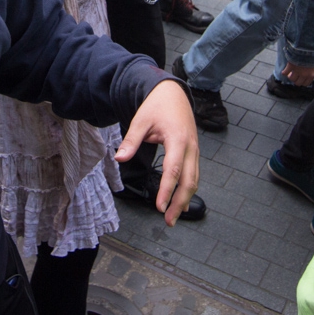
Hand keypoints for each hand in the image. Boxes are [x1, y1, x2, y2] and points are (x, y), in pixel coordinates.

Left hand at [115, 80, 198, 225]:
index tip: (160, 207)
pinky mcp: (194, 153)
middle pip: (189, 181)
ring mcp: (194, 150)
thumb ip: (131, 141)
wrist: (173, 94)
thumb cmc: (157, 106)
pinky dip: (189, 190)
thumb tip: (119, 158)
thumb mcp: (141, 121)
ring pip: (194, 180)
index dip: (167, 190)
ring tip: (173, 217)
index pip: (173, 170)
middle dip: (179, 202)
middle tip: (168, 220)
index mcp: (177, 139)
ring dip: (185, 200)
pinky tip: (182, 203)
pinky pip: (194, 174)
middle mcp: (190, 147)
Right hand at [279, 62, 313, 86]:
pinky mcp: (291, 66)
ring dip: (290, 76)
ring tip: (290, 73)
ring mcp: (297, 71)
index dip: (302, 82)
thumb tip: (309, 71)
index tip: (301, 79)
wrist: (308, 48)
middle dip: (296, 80)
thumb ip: (312, 69)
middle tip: (295, 76)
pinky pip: (285, 72)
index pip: (306, 84)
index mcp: (312, 74)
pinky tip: (284, 71)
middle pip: (298, 83)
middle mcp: (304, 75)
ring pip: (291, 78)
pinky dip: (284, 72)